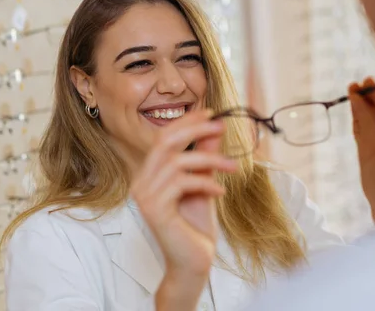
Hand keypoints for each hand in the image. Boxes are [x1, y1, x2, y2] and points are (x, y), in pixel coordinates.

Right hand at [130, 110, 236, 309]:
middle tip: (221, 125)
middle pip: (164, 142)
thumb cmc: (196, 226)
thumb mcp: (204, 184)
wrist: (193, 262)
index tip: (211, 112)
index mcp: (149, 174)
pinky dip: (205, 183)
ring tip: (232, 167)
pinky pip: (182, 184)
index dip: (186, 122)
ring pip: (177, 162)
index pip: (162, 138)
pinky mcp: (155, 210)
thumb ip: (204, 158)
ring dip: (210, 160)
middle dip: (195, 129)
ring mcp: (145, 197)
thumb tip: (213, 130)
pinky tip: (220, 192)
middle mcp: (141, 182)